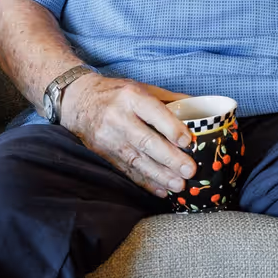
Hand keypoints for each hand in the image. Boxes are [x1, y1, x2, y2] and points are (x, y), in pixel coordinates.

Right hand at [60, 75, 196, 197]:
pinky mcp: (104, 154)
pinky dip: (144, 182)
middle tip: (189, 171)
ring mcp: (109, 138)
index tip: (188, 142)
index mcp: (131, 97)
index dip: (171, 128)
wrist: (77, 100)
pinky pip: (126, 170)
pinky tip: (160, 190)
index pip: (154, 113)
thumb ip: (169, 99)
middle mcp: (119, 118)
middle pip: (146, 141)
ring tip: (179, 185)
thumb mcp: (141, 87)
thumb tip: (200, 109)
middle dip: (169, 159)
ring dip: (160, 175)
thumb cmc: (117, 93)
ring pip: (137, 160)